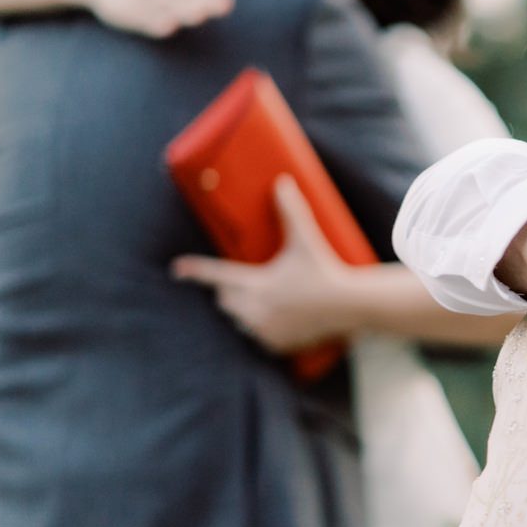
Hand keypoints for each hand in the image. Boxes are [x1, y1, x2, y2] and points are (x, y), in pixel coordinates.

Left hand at [172, 176, 354, 352]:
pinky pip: (256, 337)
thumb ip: (292, 211)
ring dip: (245, 310)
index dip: (196, 270)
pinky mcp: (275, 344)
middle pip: (225, 299)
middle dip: (231, 291)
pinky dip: (263, 329)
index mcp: (258, 283)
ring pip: (239, 319)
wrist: (349, 306)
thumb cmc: (326, 270)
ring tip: (270, 301)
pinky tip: (280, 320)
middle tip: (252, 284)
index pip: (219, 274)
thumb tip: (282, 181)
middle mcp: (256, 308)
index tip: (177, 268)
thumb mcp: (307, 240)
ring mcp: (264, 328)